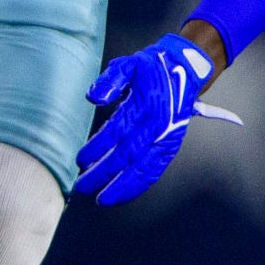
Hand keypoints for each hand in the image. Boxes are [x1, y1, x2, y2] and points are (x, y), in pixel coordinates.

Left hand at [73, 33, 242, 205]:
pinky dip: (140, 184)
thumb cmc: (150, 68)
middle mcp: (158, 126)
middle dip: (104, 173)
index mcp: (145, 106)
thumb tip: (92, 97)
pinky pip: (156, 168)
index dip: (98, 148)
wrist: (184, 70)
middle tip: (82, 186)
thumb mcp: (128, 65)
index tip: (80, 161)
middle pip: (128, 155)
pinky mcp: (171, 145)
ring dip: (123, 186)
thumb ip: (110, 79)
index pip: (117, 132)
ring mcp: (166, 138)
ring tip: (103, 200)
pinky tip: (124, 194)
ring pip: (144, 168)